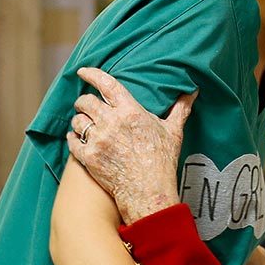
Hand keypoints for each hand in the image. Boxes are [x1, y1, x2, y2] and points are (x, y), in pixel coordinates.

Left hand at [65, 67, 196, 223]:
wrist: (148, 192)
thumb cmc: (162, 161)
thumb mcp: (173, 132)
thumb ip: (180, 109)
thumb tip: (193, 91)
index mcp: (130, 111)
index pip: (106, 84)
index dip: (92, 74)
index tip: (82, 71)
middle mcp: (111, 122)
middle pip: (86, 102)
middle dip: (83, 101)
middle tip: (85, 104)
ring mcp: (98, 140)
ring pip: (77, 121)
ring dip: (79, 121)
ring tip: (83, 123)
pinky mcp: (88, 157)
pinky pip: (72, 141)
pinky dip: (72, 138)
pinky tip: (76, 138)